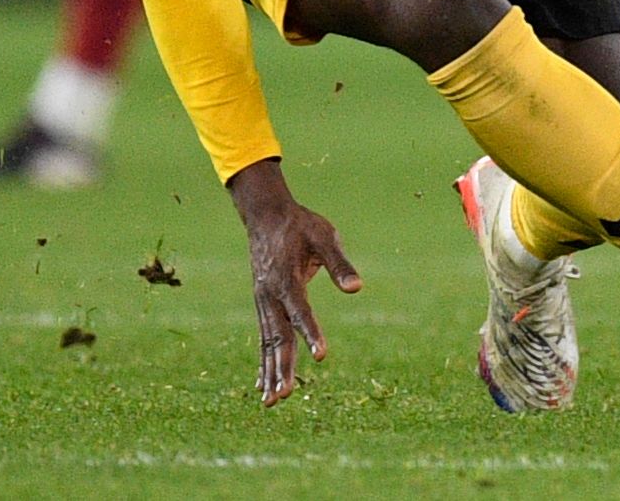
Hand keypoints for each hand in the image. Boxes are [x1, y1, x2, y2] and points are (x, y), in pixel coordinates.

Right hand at [225, 159, 361, 405]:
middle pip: (278, 336)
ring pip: (268, 343)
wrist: (266, 215)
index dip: (311, 333)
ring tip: (273, 403)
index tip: (322, 356)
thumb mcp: (324, 235)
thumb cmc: (300, 226)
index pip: (301, 311)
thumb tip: (357, 288)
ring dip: (271, 373)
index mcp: (287, 278)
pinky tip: (262, 387)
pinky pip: (263, 340)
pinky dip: (263, 363)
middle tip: (286, 395)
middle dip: (283, 366)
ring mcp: (263, 303)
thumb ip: (339, 263)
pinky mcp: (263, 307)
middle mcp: (270, 296)